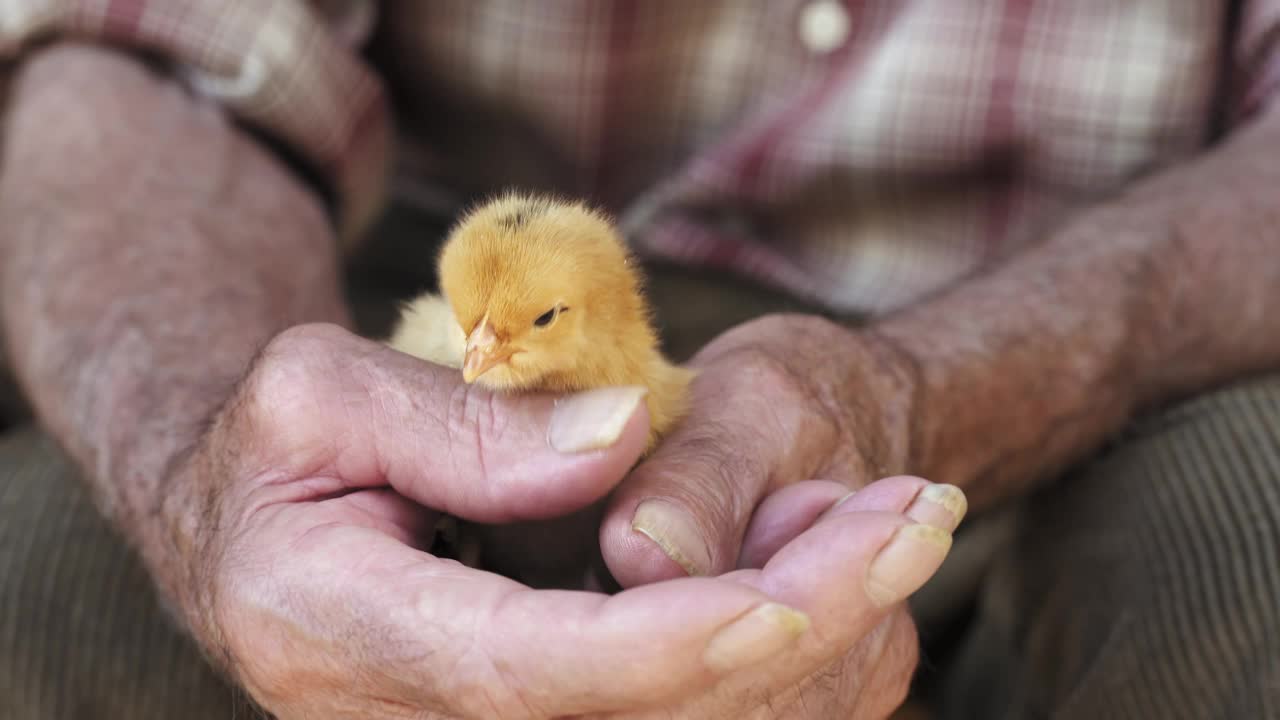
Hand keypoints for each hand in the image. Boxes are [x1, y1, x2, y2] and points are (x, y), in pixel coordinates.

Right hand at [164, 323, 956, 718]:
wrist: (247, 534)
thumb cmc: (281, 448)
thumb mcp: (323, 392)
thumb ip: (463, 428)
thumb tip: (619, 446)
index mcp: (345, 633)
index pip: (529, 672)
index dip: (670, 647)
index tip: (802, 594)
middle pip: (636, 718)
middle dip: (799, 627)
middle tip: (917, 514)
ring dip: (813, 644)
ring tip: (887, 524)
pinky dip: (778, 672)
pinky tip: (832, 583)